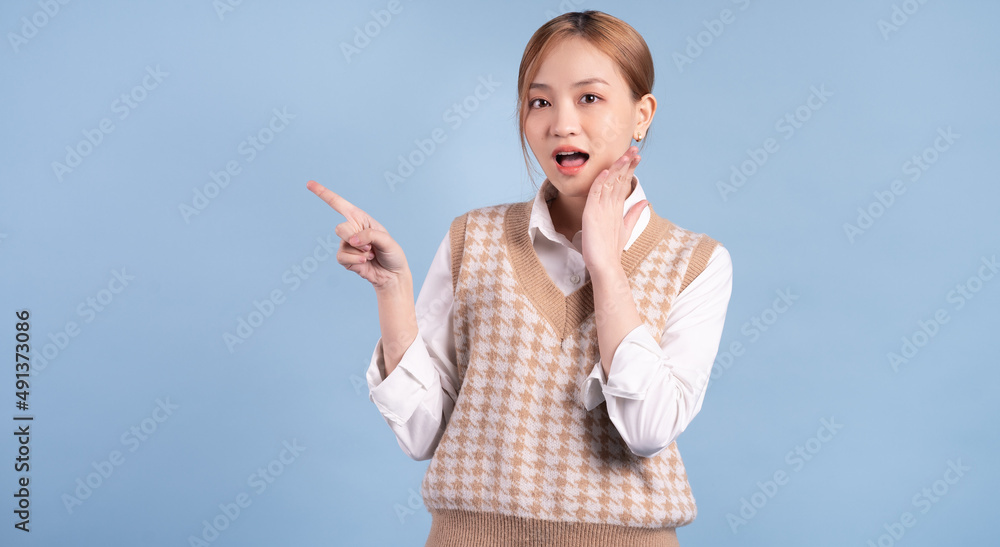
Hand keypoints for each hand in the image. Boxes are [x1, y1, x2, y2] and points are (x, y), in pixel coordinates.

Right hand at [306, 180, 408, 288]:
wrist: (392, 275)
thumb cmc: (392, 254)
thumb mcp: (387, 240)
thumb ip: (370, 236)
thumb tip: (351, 240)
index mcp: (361, 219)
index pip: (339, 204)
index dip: (323, 193)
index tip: (309, 183)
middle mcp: (352, 229)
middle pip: (340, 229)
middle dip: (354, 239)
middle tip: (370, 247)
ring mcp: (347, 244)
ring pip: (342, 244)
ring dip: (359, 252)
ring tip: (371, 255)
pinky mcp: (345, 259)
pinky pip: (341, 258)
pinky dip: (355, 260)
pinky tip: (365, 262)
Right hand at [581, 146, 647, 275]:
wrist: (603, 264)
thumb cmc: (610, 248)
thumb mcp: (626, 227)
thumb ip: (634, 213)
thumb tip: (645, 201)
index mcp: (612, 207)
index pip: (621, 182)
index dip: (629, 169)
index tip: (637, 156)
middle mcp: (605, 205)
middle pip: (615, 179)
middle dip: (625, 163)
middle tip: (634, 148)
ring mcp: (597, 209)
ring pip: (607, 183)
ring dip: (616, 168)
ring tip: (626, 155)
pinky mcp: (591, 215)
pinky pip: (596, 196)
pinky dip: (600, 183)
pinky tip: (605, 173)